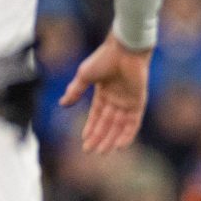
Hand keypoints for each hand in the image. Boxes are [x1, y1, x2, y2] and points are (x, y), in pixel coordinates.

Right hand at [61, 31, 151, 152]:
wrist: (124, 49)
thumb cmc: (103, 58)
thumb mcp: (84, 76)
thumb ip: (75, 91)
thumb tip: (62, 104)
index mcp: (104, 92)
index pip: (97, 115)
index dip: (91, 128)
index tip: (85, 141)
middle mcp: (117, 98)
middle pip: (108, 123)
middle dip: (99, 137)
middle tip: (91, 152)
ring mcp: (128, 100)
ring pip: (119, 125)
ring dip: (111, 138)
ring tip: (103, 152)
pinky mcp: (138, 101)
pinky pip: (134, 122)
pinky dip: (127, 134)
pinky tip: (120, 145)